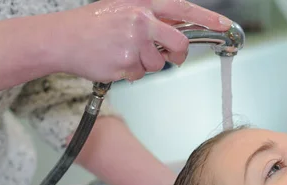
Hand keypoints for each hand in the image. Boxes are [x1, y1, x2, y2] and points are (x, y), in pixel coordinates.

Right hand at [55, 0, 230, 82]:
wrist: (62, 39)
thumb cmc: (93, 25)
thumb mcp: (123, 9)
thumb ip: (152, 17)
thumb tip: (179, 28)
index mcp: (141, 4)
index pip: (183, 8)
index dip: (207, 18)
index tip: (224, 26)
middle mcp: (141, 20)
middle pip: (179, 43)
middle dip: (178, 54)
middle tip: (170, 56)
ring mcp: (134, 43)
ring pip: (159, 64)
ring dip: (145, 64)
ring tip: (123, 53)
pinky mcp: (126, 63)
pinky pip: (141, 75)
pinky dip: (131, 73)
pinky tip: (115, 61)